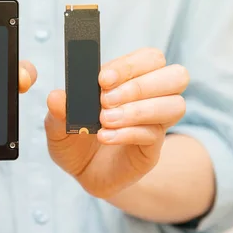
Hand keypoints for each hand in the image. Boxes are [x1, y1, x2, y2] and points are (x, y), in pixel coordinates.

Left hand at [45, 48, 188, 198]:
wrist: (82, 173)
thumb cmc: (76, 140)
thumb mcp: (58, 124)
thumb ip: (58, 110)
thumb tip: (56, 97)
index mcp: (130, 79)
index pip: (150, 59)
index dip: (129, 65)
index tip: (102, 79)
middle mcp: (151, 98)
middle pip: (176, 76)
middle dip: (140, 85)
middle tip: (105, 100)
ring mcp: (155, 124)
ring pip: (174, 105)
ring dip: (138, 110)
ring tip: (105, 119)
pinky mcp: (152, 149)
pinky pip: (154, 134)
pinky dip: (127, 133)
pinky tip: (104, 137)